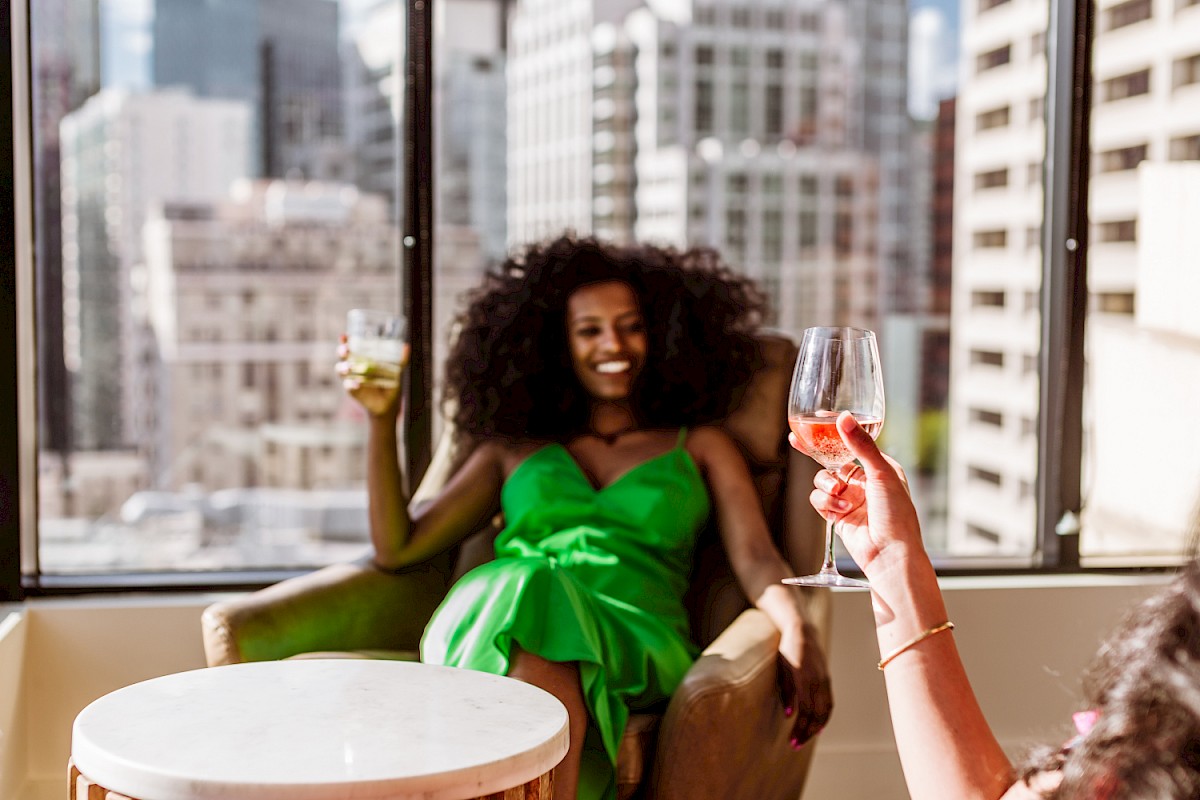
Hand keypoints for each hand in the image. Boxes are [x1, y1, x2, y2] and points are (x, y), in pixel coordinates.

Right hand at [336, 333, 407, 417]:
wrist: (388, 402)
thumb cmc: (389, 381)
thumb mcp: (396, 370)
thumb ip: (400, 360)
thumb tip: (406, 347)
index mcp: (362, 357)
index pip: (351, 346)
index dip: (346, 341)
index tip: (345, 336)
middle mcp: (354, 365)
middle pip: (342, 356)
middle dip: (342, 351)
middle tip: (346, 350)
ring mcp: (351, 377)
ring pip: (341, 370)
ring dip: (343, 368)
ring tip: (349, 368)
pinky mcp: (352, 390)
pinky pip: (348, 386)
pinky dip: (351, 385)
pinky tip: (357, 384)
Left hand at [776, 625, 832, 748]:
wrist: (803, 631)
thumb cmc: (786, 649)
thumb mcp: (782, 668)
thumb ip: (787, 691)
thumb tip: (790, 715)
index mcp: (804, 676)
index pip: (806, 709)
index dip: (800, 727)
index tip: (791, 740)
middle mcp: (817, 679)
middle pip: (817, 714)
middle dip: (807, 732)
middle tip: (795, 744)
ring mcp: (825, 679)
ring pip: (826, 710)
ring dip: (817, 727)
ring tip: (805, 737)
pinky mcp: (827, 679)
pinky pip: (829, 702)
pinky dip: (824, 716)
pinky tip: (817, 726)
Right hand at [802, 411, 921, 575]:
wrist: (890, 554)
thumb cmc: (896, 514)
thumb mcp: (882, 473)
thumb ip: (861, 446)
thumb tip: (844, 418)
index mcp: (878, 466)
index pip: (851, 443)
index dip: (833, 432)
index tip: (816, 420)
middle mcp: (862, 480)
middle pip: (830, 459)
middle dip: (815, 454)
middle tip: (796, 441)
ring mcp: (848, 498)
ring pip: (821, 480)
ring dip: (826, 486)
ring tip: (839, 494)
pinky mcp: (836, 514)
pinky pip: (819, 500)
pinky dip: (825, 503)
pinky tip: (840, 510)